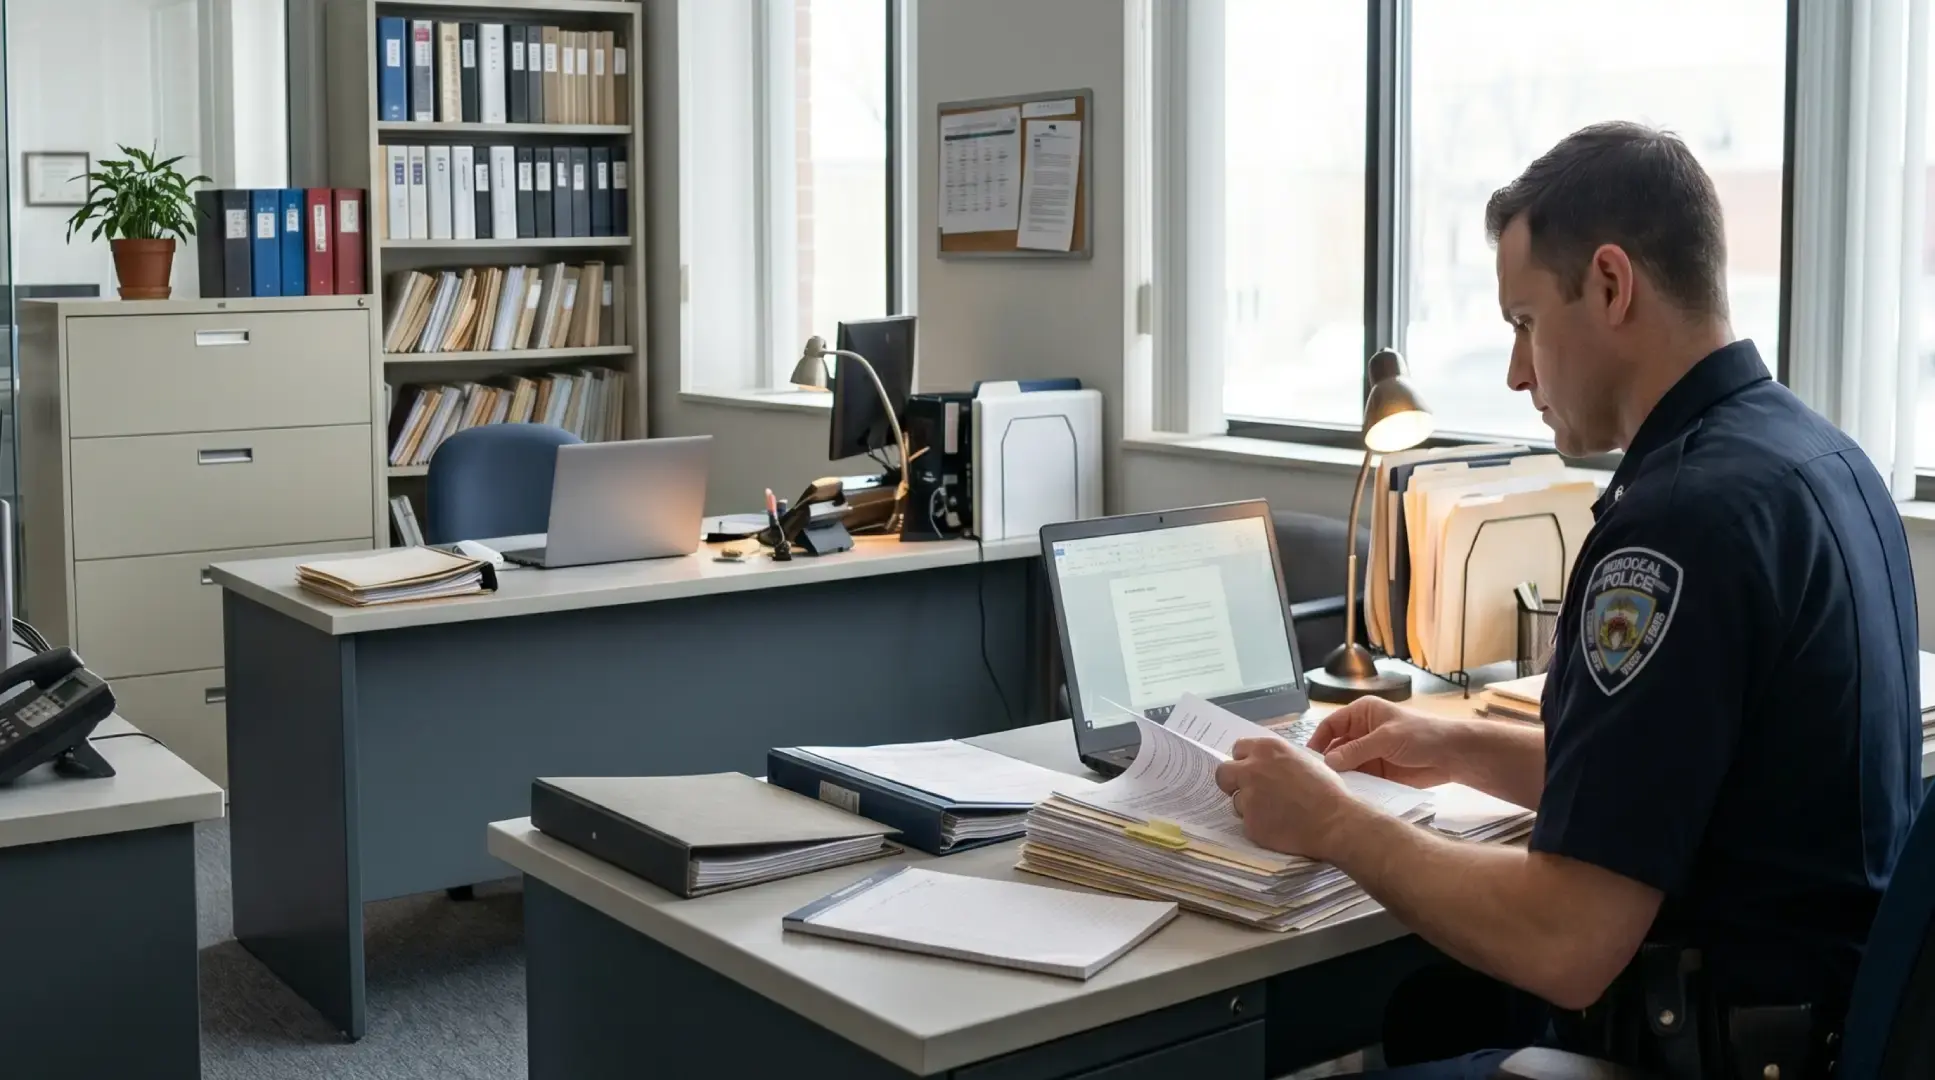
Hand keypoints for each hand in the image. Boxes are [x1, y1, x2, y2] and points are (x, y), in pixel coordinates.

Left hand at [1213, 737, 1355, 858]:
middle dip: (1231, 782)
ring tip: (1276, 813)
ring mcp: (1248, 797)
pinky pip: (1247, 823)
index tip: (1249, 770)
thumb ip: (1277, 759)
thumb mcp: (1303, 760)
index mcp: (1267, 750)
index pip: (1238, 749)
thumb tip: (1264, 763)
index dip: (1243, 761)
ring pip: (1236, 801)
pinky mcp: (1250, 823)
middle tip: (1245, 791)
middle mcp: (1252, 770)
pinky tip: (1279, 827)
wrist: (1334, 821)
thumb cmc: (1327, 790)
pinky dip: (1259, 826)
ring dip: (1249, 807)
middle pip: (1223, 773)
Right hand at [1306, 698, 1458, 788]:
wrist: (1452, 756)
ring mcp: (1370, 753)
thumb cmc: (1422, 735)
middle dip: (1328, 762)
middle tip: (1318, 780)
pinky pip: (1360, 779)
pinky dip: (1354, 786)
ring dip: (1341, 777)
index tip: (1308, 760)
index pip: (1331, 725)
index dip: (1318, 740)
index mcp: (1362, 714)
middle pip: (1335, 747)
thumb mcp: (1387, 738)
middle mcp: (1362, 733)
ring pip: (1346, 766)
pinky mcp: (1378, 772)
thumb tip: (1329, 762)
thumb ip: (1357, 750)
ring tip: (1330, 791)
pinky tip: (1347, 796)